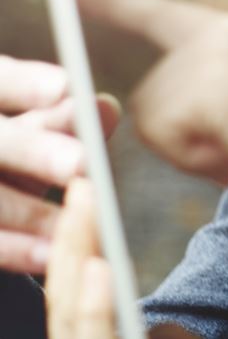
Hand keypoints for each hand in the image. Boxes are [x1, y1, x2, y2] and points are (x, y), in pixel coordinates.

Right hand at [0, 56, 118, 273]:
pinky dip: (12, 248)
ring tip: (77, 220)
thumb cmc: (9, 156)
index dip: (24, 84)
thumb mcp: (27, 134)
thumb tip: (106, 108)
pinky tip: (48, 254)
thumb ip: (60, 121)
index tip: (66, 87)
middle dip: (31, 149)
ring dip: (29, 211)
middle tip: (79, 162)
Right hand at [46, 177, 227, 338]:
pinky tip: (101, 270)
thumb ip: (165, 338)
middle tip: (79, 182)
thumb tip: (152, 320)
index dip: (72, 248)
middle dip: (69, 237)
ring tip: (85, 206)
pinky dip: (95, 310)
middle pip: (64, 299)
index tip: (81, 196)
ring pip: (72, 318)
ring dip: (77, 256)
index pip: (71, 300)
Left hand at [75, 0, 227, 206]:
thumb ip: (218, 90)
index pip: (161, 14)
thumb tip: (163, 113)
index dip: (110, 3)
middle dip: (181, 132)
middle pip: (153, 93)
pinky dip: (196, 158)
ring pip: (155, 117)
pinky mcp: (204, 83)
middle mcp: (224, 30)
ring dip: (192, 147)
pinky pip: (162, 136)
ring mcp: (213, 53)